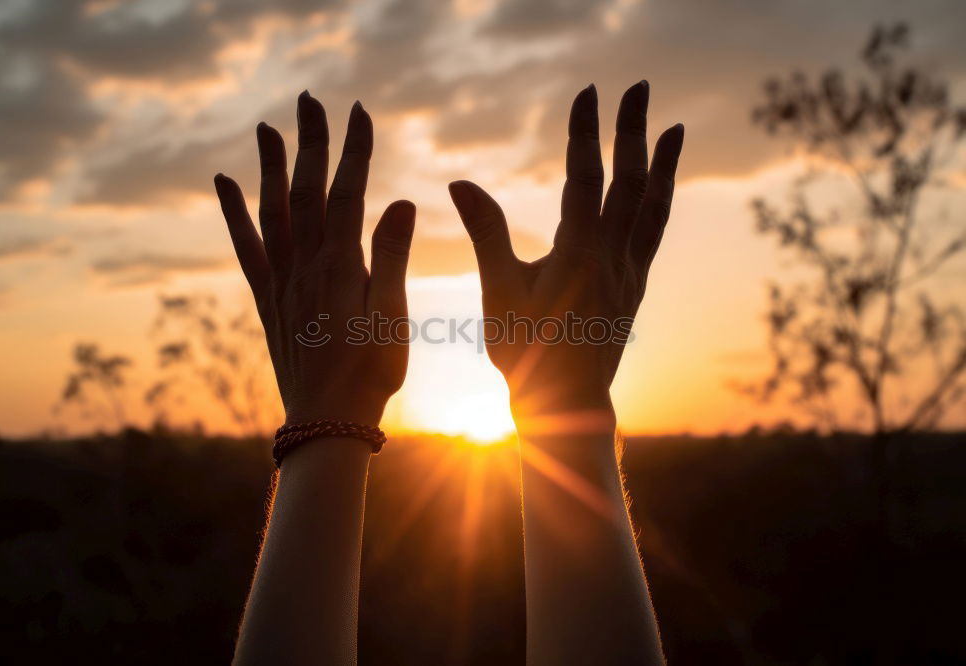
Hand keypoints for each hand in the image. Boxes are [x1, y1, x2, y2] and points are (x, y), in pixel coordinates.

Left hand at [214, 92, 414, 427]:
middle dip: (310, 142)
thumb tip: (399, 203)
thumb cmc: (370, 375)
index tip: (358, 112)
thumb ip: (392, 260)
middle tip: (310, 100)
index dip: (353, 151)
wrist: (327, 422)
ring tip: (267, 127)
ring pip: (272, 211)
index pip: (347, 194)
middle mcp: (304, 267)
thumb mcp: (393, 320)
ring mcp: (281, 282)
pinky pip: (245, 247)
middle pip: (304, 190)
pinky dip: (233, 213)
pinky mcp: (268, 300)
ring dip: (269, 166)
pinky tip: (225, 183)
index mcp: (341, 269)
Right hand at [448, 82, 682, 431]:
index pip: (585, 178)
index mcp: (577, 256)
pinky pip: (654, 232)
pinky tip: (658, 188)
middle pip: (629, 180)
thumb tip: (459, 184)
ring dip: (661, 162)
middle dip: (632, 130)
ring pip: (652, 206)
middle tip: (638, 87)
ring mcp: (629, 272)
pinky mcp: (634, 287)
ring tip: (673, 128)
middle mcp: (612, 258)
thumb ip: (485, 233)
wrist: (566, 405)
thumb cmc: (524, 353)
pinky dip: (659, 201)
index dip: (585, 133)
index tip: (587, 93)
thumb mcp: (498, 293)